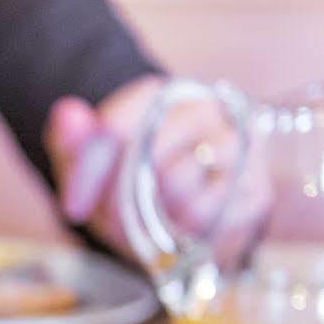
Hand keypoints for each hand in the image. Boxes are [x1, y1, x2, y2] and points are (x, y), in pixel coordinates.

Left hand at [48, 77, 247, 258]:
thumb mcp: (88, 167)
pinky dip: (182, 229)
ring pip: (178, 183)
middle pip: (147, 157)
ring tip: (148, 218)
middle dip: (119, 199)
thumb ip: (70, 140)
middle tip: (112, 218)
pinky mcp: (255, 187)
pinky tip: (177, 226)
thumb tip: (68, 111)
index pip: (115, 128)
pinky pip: (207, 213)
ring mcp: (238, 145)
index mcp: (159, 95)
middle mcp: (206, 108)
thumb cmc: (129, 184)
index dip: (89, 174)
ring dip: (152, 214)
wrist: (180, 216)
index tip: (75, 205)